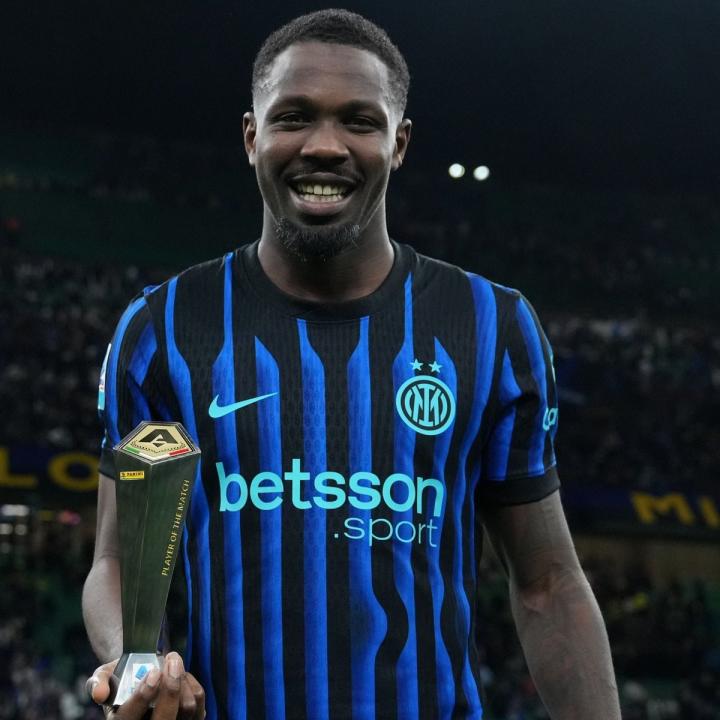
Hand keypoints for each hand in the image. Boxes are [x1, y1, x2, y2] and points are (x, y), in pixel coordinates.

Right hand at [86, 652, 204, 718]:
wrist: (140, 673)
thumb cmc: (121, 677)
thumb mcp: (103, 676)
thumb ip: (98, 682)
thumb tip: (99, 694)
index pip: (130, 718)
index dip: (143, 696)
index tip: (153, 672)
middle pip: (164, 719)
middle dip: (171, 688)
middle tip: (172, 660)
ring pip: (185, 709)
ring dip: (183, 680)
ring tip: (174, 663)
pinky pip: (198, 705)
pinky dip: (193, 686)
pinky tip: (183, 675)